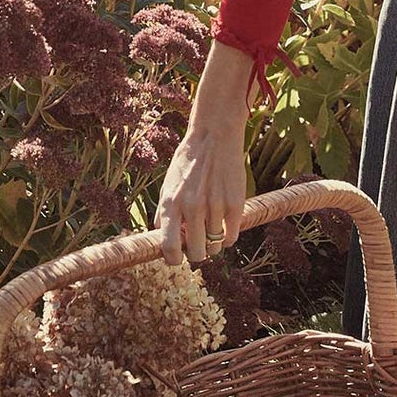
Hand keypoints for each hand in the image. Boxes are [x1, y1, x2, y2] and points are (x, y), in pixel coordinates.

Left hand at [153, 118, 248, 266]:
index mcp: (171, 204)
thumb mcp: (167, 185)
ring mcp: (215, 207)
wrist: (214, 137)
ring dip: (213, 244)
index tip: (178, 258)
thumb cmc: (188, 162)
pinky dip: (227, 237)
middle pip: (197, 252)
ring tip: (211, 232)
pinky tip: (224, 228)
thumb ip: (163, 213)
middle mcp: (192, 208)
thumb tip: (162, 239)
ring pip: (215, 247)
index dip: (174, 259)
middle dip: (197, 253)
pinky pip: (231, 236)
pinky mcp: (235, 204)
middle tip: (198, 243)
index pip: (169, 248)